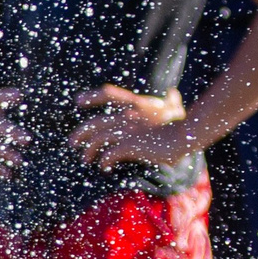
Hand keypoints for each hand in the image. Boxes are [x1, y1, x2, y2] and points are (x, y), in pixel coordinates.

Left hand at [70, 85, 197, 170]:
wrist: (185, 135)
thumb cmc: (181, 122)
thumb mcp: (174, 107)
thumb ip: (171, 100)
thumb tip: (173, 92)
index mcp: (135, 103)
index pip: (108, 94)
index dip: (91, 97)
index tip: (78, 101)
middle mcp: (127, 114)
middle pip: (95, 122)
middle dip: (80, 133)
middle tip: (73, 142)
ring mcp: (127, 130)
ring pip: (98, 140)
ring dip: (89, 151)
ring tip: (85, 159)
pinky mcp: (130, 145)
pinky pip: (109, 154)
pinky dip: (104, 161)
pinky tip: (104, 166)